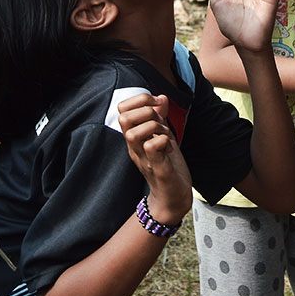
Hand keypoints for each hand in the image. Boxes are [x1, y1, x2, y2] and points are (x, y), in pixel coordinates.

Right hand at [117, 93, 191, 224]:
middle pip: (123, 119)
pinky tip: (169, 148)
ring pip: (132, 133)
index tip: (157, 104)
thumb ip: (160, 118)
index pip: (122, 110)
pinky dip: (163, 142)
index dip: (139, 99)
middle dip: (146, 111)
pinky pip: (151, 148)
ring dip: (154, 127)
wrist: (172, 198)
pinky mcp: (157, 169)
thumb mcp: (164, 137)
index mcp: (135, 138)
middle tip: (161, 121)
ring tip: (166, 135)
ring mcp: (144, 159)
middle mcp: (135, 148)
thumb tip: (161, 97)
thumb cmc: (167, 166)